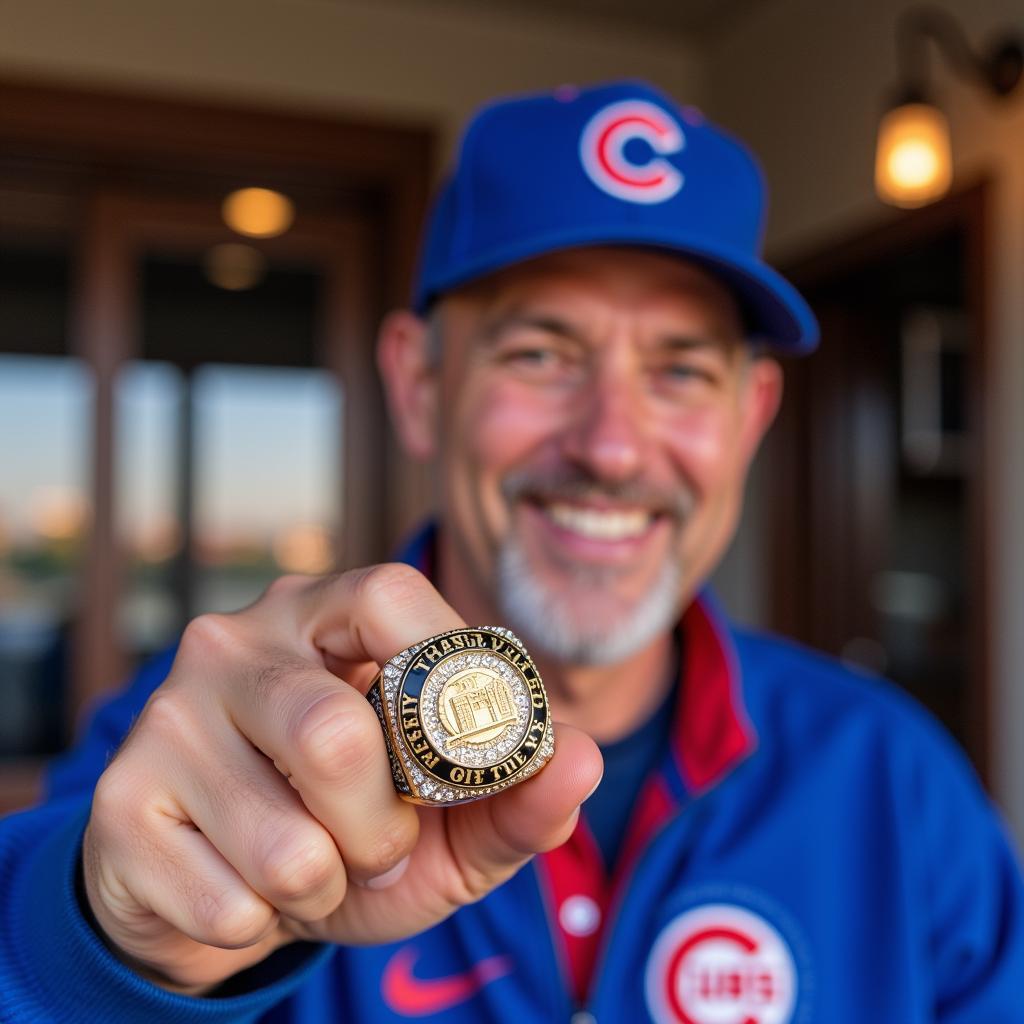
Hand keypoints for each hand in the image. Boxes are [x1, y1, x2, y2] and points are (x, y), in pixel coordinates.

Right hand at [81, 565, 600, 993]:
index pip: (389, 595)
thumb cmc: (349, 831)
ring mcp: (166, 716)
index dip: (443, 674)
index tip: (455, 753)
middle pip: (337, 734)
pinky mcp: (120, 802)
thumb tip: (583, 759)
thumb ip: (518, 793)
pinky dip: (262, 922)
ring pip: (286, 839)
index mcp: (320, 613)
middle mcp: (233, 642)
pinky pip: (229, 901)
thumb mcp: (447, 821)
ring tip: (308, 866)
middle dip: (379, 826)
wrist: (229, 891)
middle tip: (373, 841)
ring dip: (323, 884)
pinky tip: (241, 887)